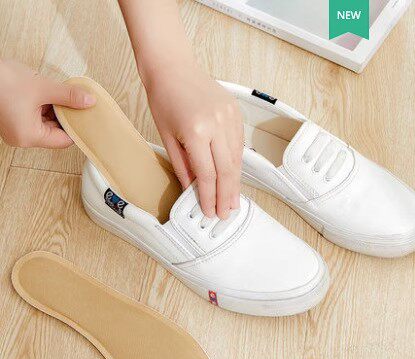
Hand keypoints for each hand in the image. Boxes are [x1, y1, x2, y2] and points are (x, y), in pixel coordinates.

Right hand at [0, 60, 95, 148]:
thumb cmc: (1, 81)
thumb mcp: (42, 87)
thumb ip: (68, 96)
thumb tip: (88, 101)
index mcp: (29, 137)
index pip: (64, 140)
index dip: (77, 128)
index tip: (88, 117)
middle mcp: (22, 137)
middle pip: (55, 132)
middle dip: (66, 116)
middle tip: (78, 103)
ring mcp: (16, 128)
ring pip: (45, 123)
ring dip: (55, 110)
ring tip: (62, 95)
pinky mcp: (12, 118)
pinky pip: (35, 116)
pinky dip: (44, 106)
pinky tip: (49, 94)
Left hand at [146, 67, 243, 219]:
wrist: (173, 68)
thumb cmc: (164, 100)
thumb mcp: (167, 138)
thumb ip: (183, 166)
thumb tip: (193, 190)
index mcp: (196, 131)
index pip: (207, 174)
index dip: (209, 197)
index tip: (210, 212)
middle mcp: (217, 124)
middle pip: (227, 170)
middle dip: (226, 196)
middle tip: (226, 213)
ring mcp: (229, 117)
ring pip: (236, 159)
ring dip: (235, 183)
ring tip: (232, 201)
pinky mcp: (236, 112)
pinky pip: (239, 145)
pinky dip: (236, 163)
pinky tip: (234, 177)